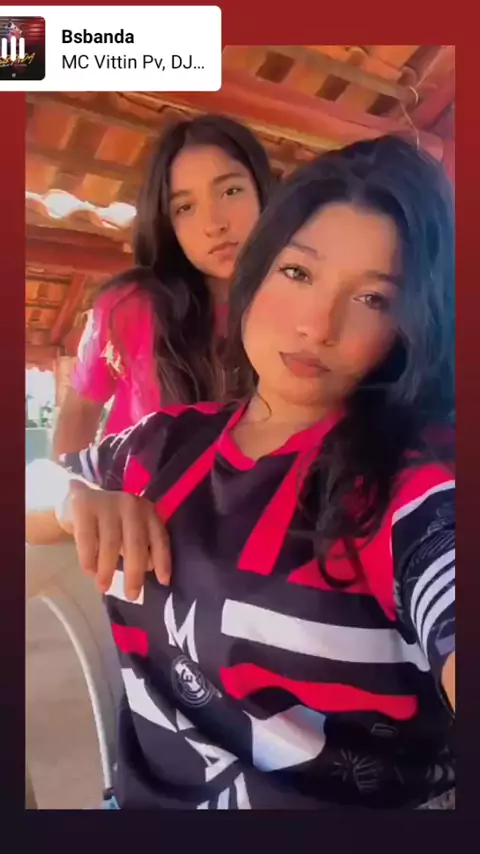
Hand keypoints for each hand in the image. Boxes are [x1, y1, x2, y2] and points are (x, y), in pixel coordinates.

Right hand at [59, 480, 170, 599]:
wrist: (81, 501)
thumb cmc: (112, 522)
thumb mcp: (131, 532)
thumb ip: (143, 547)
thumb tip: (149, 568)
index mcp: (148, 511)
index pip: (159, 538)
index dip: (163, 561)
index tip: (163, 582)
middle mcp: (131, 505)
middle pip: (136, 543)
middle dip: (134, 573)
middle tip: (132, 596)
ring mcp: (108, 504)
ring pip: (111, 543)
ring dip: (107, 570)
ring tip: (103, 588)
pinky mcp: (85, 507)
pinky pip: (87, 539)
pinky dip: (88, 559)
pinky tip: (89, 571)